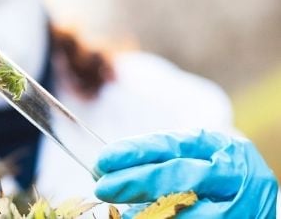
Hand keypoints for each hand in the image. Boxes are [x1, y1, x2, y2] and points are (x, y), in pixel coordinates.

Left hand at [94, 130, 277, 217]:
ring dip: (148, 211)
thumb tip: (108, 170)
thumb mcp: (197, 160)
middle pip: (180, 175)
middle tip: (103, 187)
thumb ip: (161, 162)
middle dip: (137, 180)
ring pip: (187, 210)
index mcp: (220, 146)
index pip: (173, 144)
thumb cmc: (215, 180)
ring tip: (121, 213)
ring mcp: (238, 206)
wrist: (252, 203)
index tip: (105, 159)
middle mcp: (233, 174)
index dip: (136, 151)